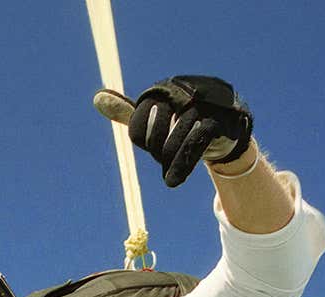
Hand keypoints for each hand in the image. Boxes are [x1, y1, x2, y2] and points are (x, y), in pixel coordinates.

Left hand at [123, 75, 252, 187]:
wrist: (227, 129)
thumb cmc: (185, 123)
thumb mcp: (156, 117)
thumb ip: (129, 111)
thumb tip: (96, 98)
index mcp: (164, 88)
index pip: (141, 117)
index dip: (142, 139)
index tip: (150, 148)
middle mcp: (183, 91)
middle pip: (159, 128)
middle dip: (158, 151)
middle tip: (163, 161)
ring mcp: (204, 105)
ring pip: (178, 138)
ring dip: (171, 162)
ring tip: (169, 179)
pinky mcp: (219, 120)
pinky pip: (196, 143)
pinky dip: (183, 165)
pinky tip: (175, 180)